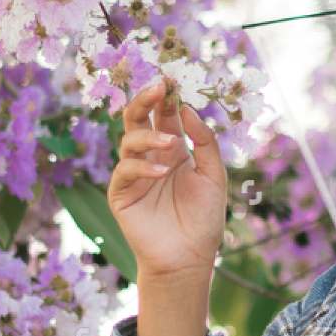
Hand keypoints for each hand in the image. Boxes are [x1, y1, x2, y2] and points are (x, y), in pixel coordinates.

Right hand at [107, 78, 227, 282]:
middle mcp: (151, 156)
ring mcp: (134, 173)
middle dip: (145, 100)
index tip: (172, 78)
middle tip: (156, 88)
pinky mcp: (121, 193)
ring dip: (148, 137)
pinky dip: (142, 167)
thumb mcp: (214, 176)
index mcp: (173, 149)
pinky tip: (161, 173)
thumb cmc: (203, 218)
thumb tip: (189, 111)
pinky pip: (125, 170)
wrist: (189, 257)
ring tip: (170, 144)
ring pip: (129, 140)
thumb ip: (205, 142)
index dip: (167, 97)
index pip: (165, 115)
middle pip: (138, 119)